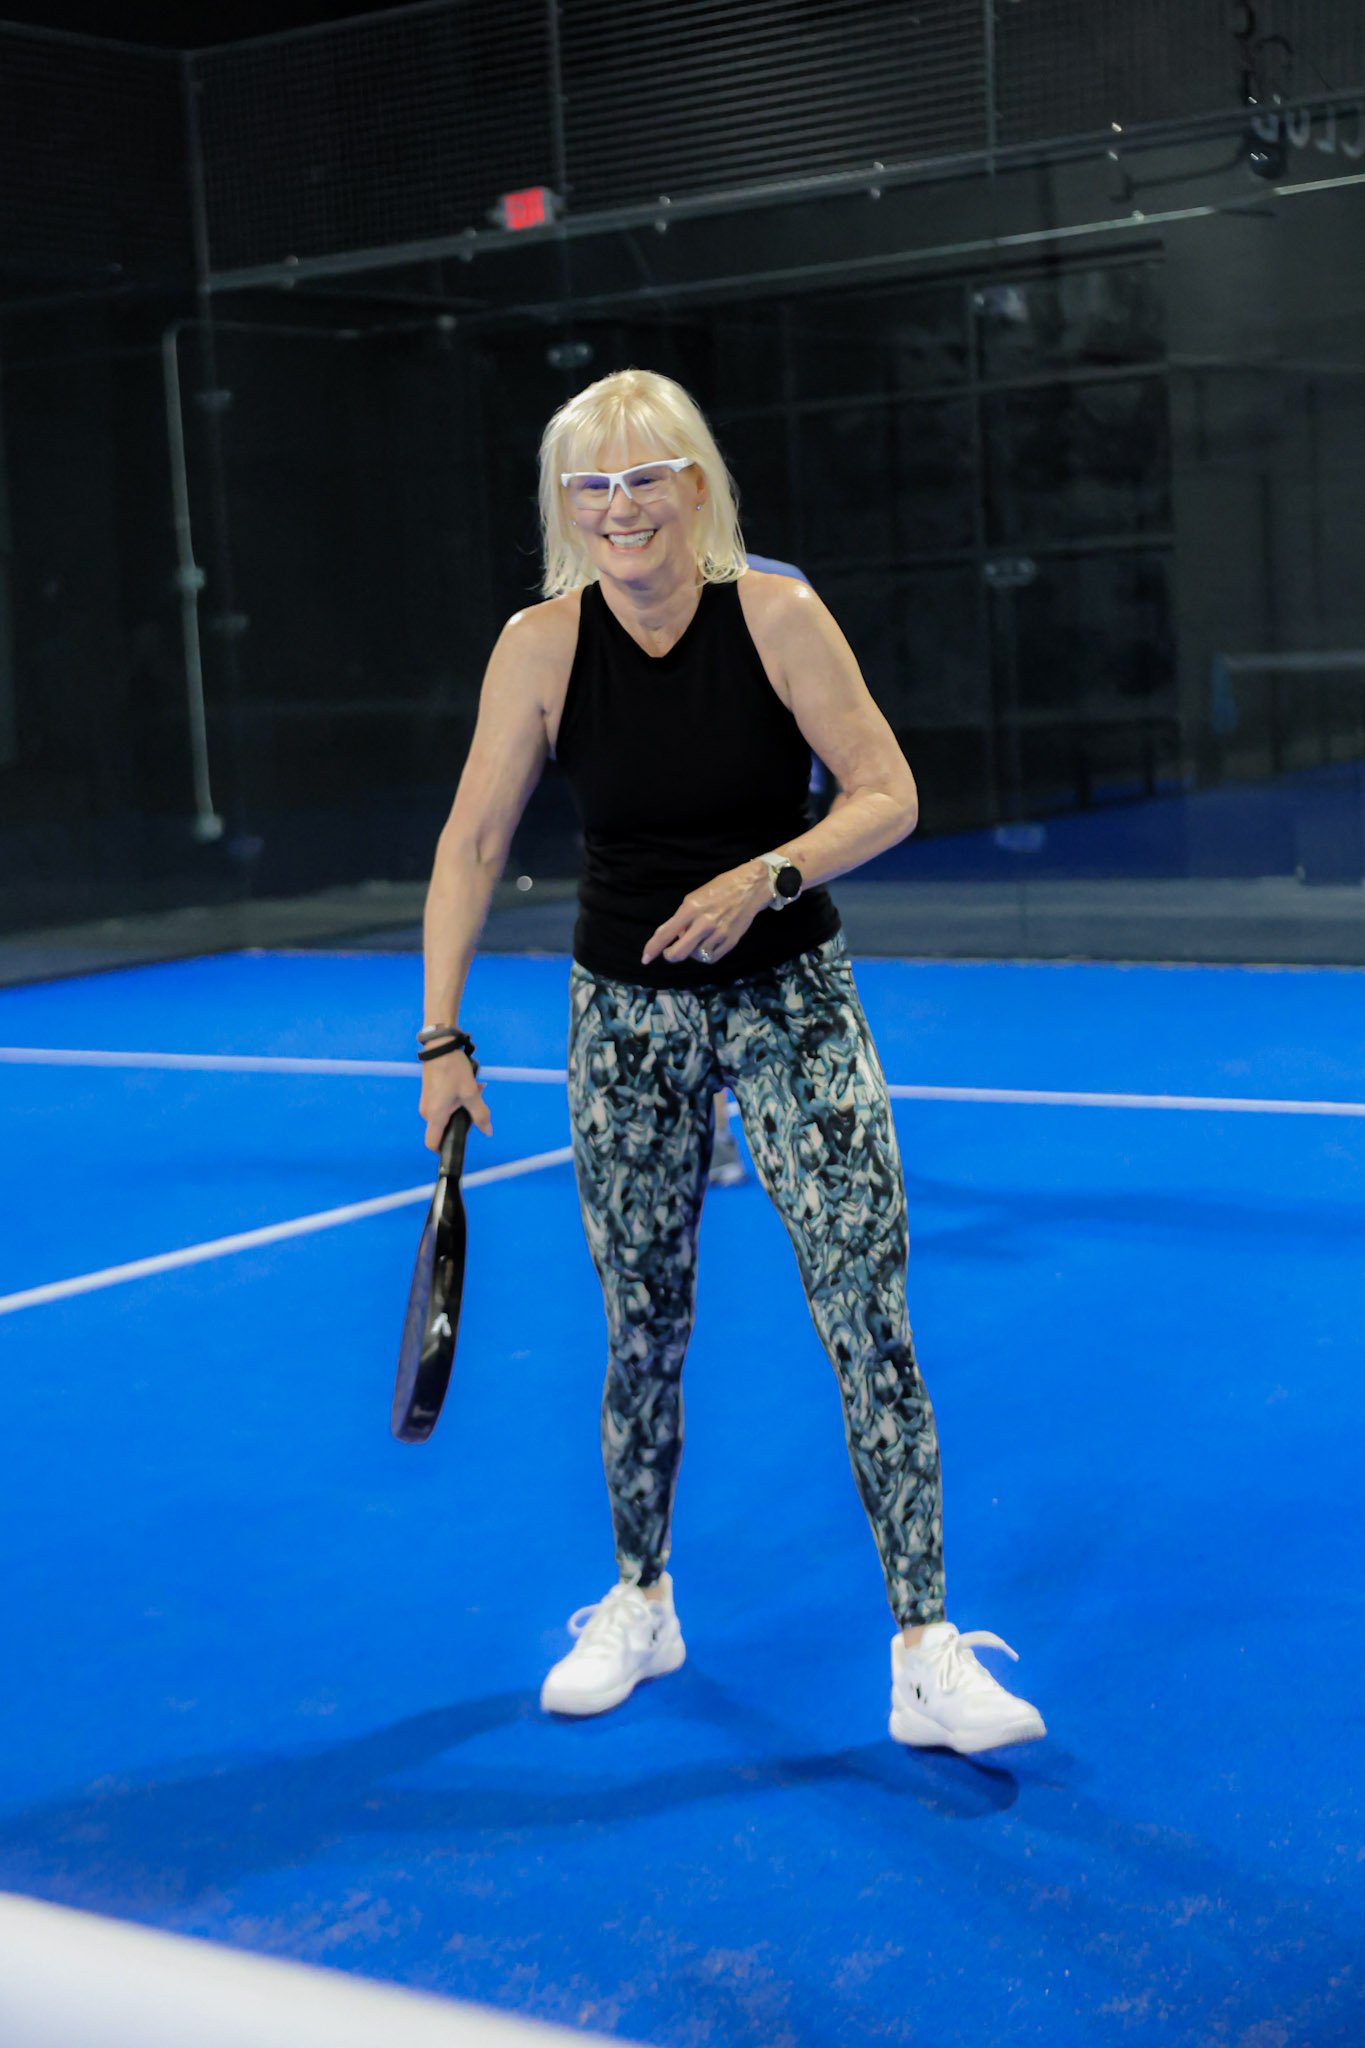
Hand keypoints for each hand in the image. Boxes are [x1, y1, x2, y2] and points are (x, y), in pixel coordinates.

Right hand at [419, 1047, 491, 1150]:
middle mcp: (426, 1112)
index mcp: (435, 1115)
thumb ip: (480, 1114)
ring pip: (444, 1115)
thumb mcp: (471, 1092)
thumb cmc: (454, 1070)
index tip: (458, 1144)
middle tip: (476, 1107)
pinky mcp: (429, 1093)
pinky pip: (441, 1105)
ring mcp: (426, 1102)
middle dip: (460, 1123)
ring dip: (460, 1108)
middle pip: (442, 1129)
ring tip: (476, 1091)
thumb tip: (488, 1132)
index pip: (432, 1143)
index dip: (444, 1149)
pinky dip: (454, 1101)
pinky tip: (467, 1086)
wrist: (440, 1046)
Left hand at [641, 860, 769, 967]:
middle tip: (671, 952)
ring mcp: (718, 934)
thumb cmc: (720, 888)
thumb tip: (672, 936)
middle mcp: (704, 923)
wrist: (750, 887)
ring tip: (696, 940)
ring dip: (691, 952)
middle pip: (679, 953)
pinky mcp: (730, 941)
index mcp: (691, 908)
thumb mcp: (695, 897)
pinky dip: (705, 955)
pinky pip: (711, 958)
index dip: (653, 948)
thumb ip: (682, 917)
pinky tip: (706, 945)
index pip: (666, 933)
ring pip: (695, 957)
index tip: (645, 959)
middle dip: (670, 955)